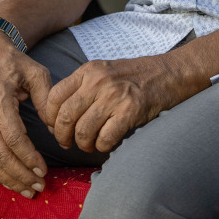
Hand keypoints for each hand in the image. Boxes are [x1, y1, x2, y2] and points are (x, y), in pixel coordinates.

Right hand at [0, 28, 53, 195]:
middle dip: (20, 175)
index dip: (28, 158)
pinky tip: (9, 180)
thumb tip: (54, 128)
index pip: (13, 138)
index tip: (43, 170)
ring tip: (27, 189)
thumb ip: (47, 99)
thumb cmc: (10, 60)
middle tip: (39, 186)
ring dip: (7, 178)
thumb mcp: (35, 72)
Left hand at [40, 54, 194, 153]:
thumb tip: (57, 115)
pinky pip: (104, 139)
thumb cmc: (134, 77)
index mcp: (88, 70)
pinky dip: (102, 147)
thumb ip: (81, 87)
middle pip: (64, 117)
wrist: (168, 74)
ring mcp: (114, 96)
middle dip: (62, 136)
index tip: (54, 127)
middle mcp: (98, 81)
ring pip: (82, 131)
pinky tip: (106, 144)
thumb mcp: (103, 71)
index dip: (49, 117)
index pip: (54, 96)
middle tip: (67, 143)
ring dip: (83, 144)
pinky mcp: (130, 112)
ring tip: (89, 145)